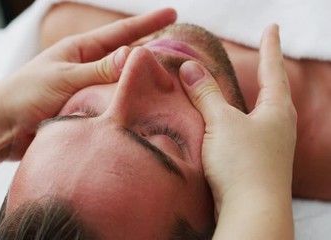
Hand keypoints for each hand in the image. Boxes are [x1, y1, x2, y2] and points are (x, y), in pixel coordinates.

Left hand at [0, 8, 176, 158]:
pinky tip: (143, 110)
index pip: (120, 33)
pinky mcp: (84, 112)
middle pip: (125, 58)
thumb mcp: (64, 77)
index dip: (147, 24)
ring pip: (120, 85)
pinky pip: (111, 106)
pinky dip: (126, 106)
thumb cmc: (25, 94)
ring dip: (140, 83)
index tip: (172, 12)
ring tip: (168, 84)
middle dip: (150, 54)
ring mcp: (86, 90)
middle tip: (179, 53)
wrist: (1, 127)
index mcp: (80, 51)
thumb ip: (98, 70)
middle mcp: (86, 69)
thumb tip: (133, 55)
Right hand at [179, 24, 295, 236]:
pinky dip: (235, 120)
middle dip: (265, 72)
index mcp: (277, 110)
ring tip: (241, 87)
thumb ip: (206, 94)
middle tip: (262, 55)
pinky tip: (225, 124)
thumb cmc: (243, 164)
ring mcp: (269, 145)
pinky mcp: (256, 161)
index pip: (272, 69)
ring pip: (257, 113)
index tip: (272, 27)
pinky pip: (245, 131)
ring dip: (248, 98)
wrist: (251, 211)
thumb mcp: (221, 122)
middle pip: (271, 90)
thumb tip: (189, 68)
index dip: (270, 46)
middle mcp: (278, 125)